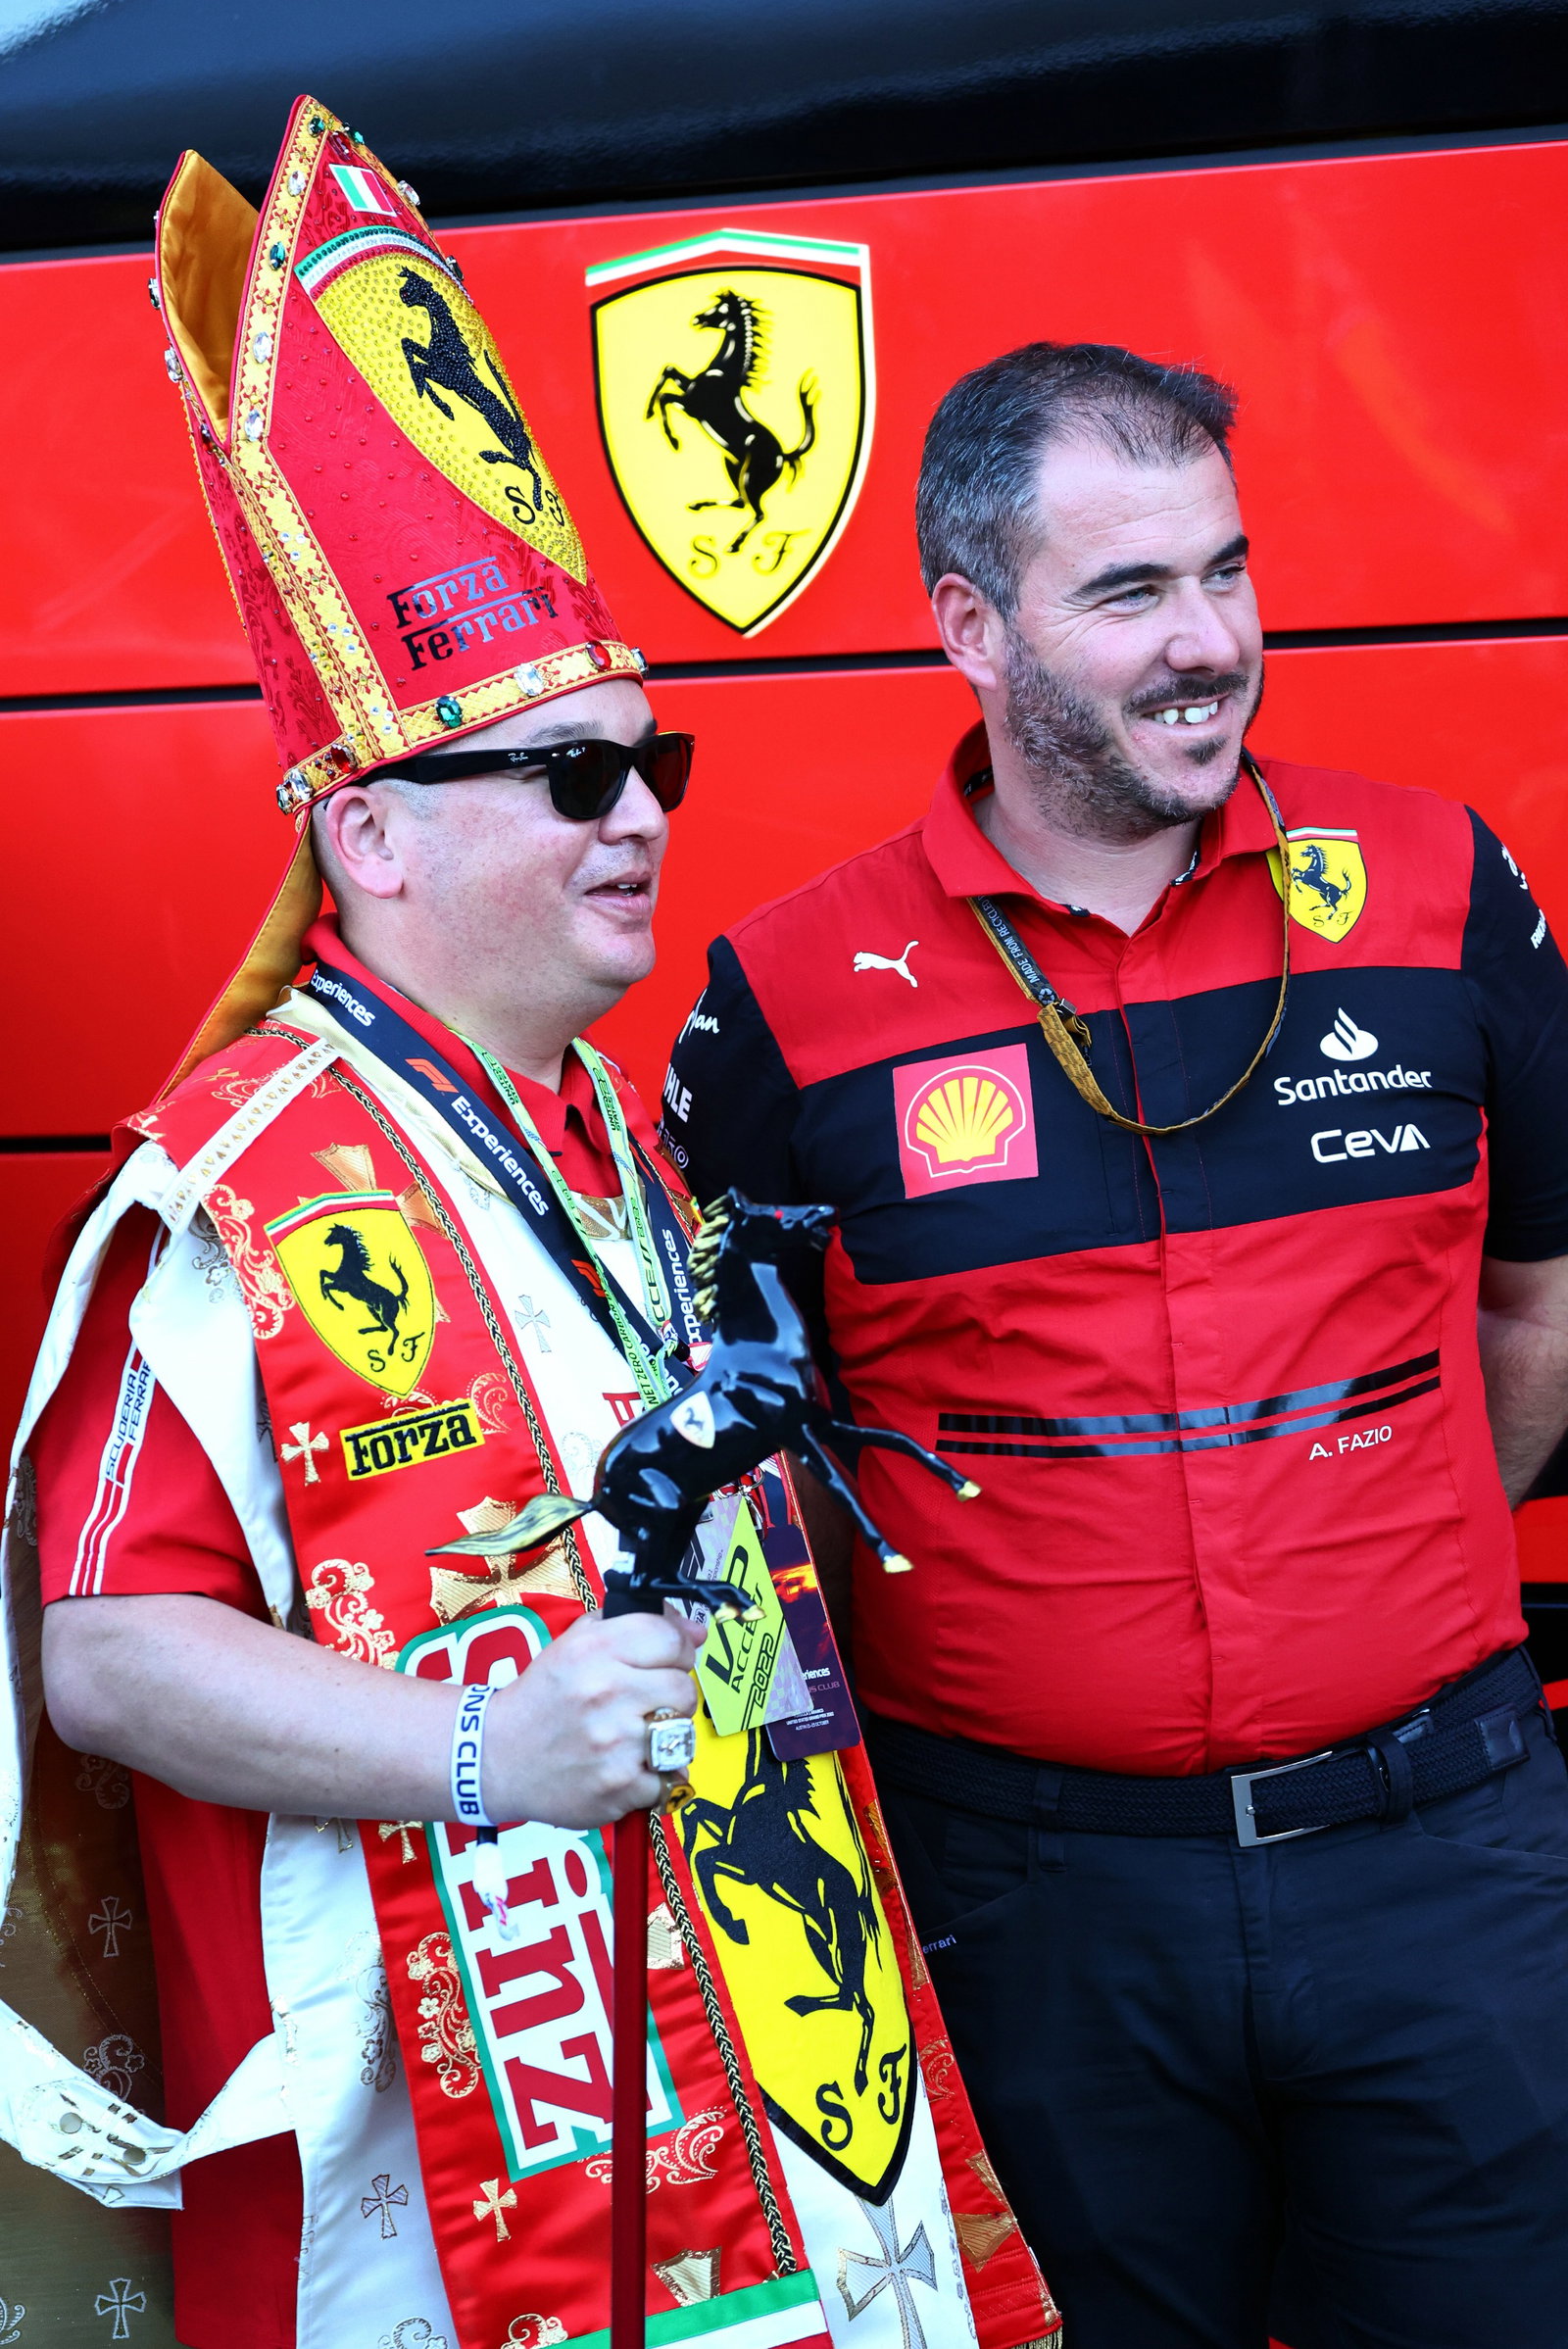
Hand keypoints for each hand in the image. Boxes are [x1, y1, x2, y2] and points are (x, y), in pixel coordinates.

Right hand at [482, 1606, 703, 1827]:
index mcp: (595, 1650)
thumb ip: (634, 1625)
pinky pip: (668, 1779)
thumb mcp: (575, 1644)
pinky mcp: (619, 1787)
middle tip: (646, 1704)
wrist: (495, 1757)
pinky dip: (652, 1777)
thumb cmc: (543, 1698)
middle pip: (684, 1690)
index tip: (667, 1662)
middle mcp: (607, 1692)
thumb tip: (695, 1631)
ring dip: (666, 1738)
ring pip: (682, 1736)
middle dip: (672, 1697)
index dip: (677, 1651)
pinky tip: (625, 1767)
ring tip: (636, 1737)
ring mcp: (615, 1743)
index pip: (672, 1640)